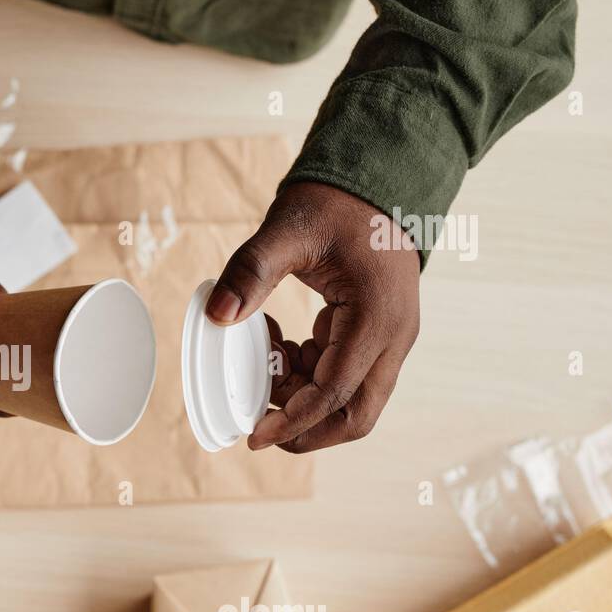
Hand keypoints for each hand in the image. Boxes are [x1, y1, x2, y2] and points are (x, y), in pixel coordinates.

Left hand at [205, 182, 420, 452]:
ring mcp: (391, 338)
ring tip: (265, 359)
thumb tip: (218, 315)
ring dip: (306, 399)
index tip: (254, 436)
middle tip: (259, 429)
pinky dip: (311, 376)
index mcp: (377, 318)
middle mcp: (394, 337)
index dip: (293, 421)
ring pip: (353, 400)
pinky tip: (279, 345)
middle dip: (308, 431)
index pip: (334, 393)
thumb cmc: (336, 201)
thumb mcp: (287, 229)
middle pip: (357, 415)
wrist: (377, 176)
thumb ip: (250, 272)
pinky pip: (346, 375)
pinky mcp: (378, 334)